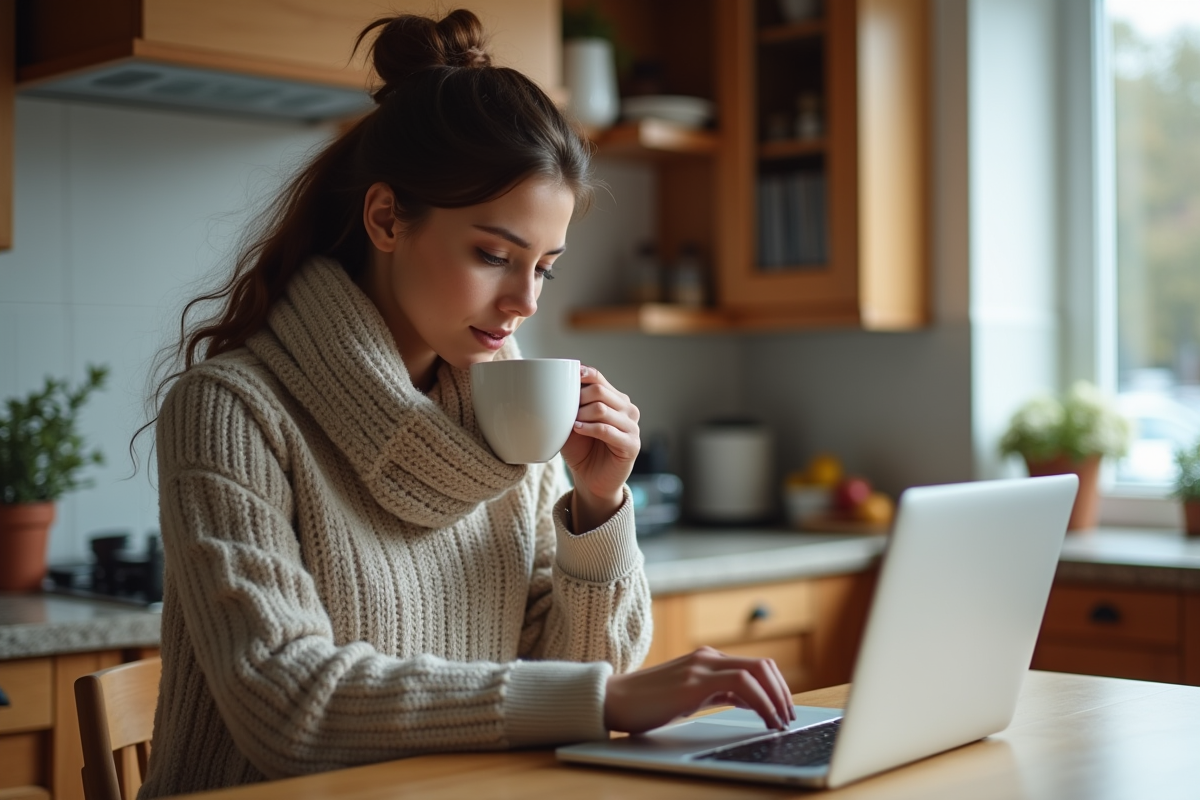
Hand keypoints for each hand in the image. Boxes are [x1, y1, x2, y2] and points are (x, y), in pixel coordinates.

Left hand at [560, 365, 639, 531]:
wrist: (591, 480)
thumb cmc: (582, 450)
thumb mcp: (573, 423)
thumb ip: (571, 406)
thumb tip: (557, 387)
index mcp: (616, 400)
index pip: (599, 379)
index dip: (581, 376)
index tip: (563, 379)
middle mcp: (628, 410)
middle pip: (600, 391)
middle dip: (578, 398)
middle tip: (566, 410)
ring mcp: (632, 427)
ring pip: (603, 409)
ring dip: (582, 414)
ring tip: (570, 423)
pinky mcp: (632, 445)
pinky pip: (606, 430)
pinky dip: (588, 428)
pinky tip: (576, 429)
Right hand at [604, 647, 795, 734]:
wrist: (612, 700)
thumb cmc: (646, 703)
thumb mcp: (689, 696)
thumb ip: (717, 692)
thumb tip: (747, 700)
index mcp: (706, 660)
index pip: (754, 666)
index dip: (776, 688)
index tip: (783, 710)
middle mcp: (707, 658)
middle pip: (762, 666)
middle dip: (783, 693)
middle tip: (788, 717)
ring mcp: (701, 667)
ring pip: (757, 672)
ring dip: (777, 699)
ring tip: (781, 722)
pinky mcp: (695, 683)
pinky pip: (742, 685)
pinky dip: (763, 702)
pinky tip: (766, 720)